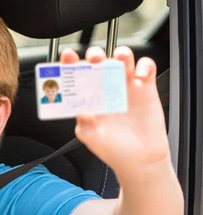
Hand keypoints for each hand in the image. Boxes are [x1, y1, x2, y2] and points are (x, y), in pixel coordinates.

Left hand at [61, 46, 170, 179]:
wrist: (141, 159)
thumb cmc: (114, 149)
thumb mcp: (93, 140)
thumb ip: (85, 126)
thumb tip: (80, 113)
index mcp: (89, 98)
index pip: (76, 75)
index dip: (71, 63)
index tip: (68, 57)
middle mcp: (105, 89)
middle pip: (99, 62)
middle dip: (95, 55)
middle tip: (94, 60)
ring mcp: (125, 87)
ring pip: (122, 59)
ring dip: (120, 55)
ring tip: (118, 61)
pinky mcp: (145, 89)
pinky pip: (146, 68)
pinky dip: (144, 65)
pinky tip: (140, 75)